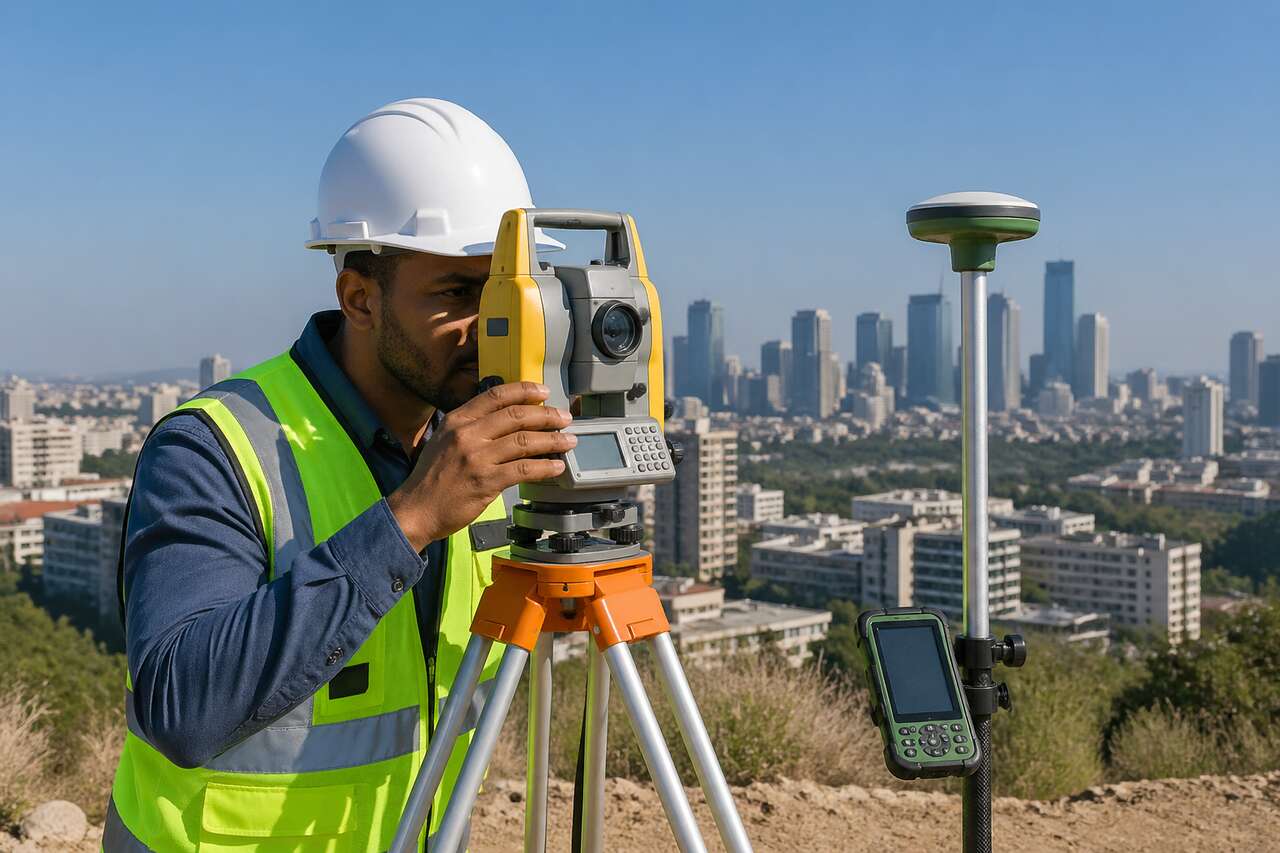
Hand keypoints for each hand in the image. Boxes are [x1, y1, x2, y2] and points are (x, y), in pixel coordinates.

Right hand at [387, 382, 574, 550]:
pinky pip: (523, 470)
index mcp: (457, 420)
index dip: (524, 390)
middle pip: (516, 416)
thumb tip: (506, 420)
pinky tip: (556, 467)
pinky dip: (545, 467)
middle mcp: (467, 434)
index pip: (496, 396)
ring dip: (552, 440)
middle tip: (564, 418)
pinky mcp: (486, 482)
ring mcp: (476, 458)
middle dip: (546, 415)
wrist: (416, 510)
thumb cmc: (432, 478)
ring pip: (525, 442)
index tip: (544, 391)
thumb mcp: (444, 440)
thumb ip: (471, 427)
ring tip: (568, 441)